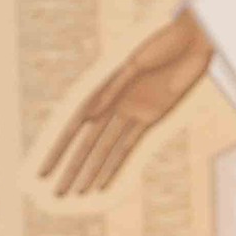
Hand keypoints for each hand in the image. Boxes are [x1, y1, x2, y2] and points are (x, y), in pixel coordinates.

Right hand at [39, 9, 213, 196]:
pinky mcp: (150, 118)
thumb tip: (87, 116)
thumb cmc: (162, 45)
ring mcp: (131, 113)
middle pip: (87, 145)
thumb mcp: (135, 65)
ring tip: (77, 193)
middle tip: (55, 192)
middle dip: (71, 169)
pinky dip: (117, 165)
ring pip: (105, 151)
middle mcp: (113, 106)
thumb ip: (111, 91)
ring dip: (92, 172)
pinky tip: (104, 183)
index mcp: (103, 92)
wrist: (192, 41)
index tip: (43, 171)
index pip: (74, 128)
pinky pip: (129, 147)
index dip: (58, 151)